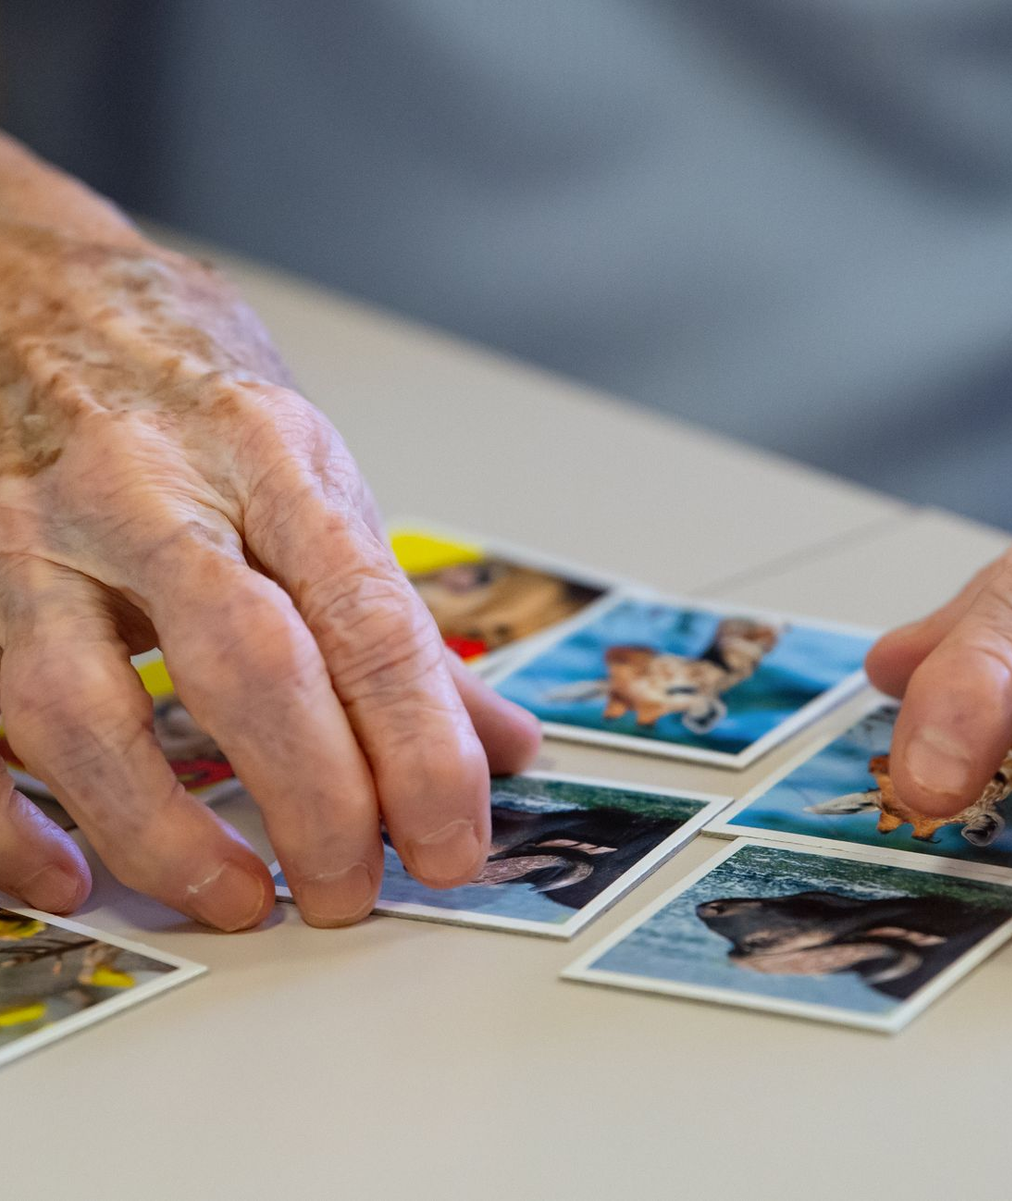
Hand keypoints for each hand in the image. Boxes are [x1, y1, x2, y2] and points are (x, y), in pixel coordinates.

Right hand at [0, 143, 539, 930]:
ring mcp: (30, 533)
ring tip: (235, 899)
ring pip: (82, 705)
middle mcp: (150, 490)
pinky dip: (9, 819)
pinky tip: (72, 873)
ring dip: (164, 829)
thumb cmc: (189, 394)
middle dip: (314, 800)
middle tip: (351, 892)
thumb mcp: (313, 476)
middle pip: (248, 662)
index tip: (453, 843)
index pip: (371, 622)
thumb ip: (394, 618)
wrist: (31, 290)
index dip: (423, 750)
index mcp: (271, 458)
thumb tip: (498, 739)